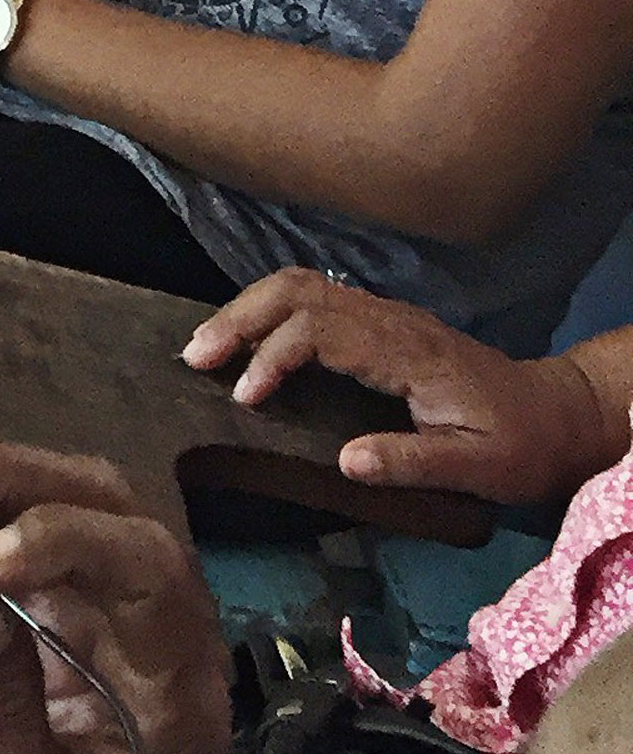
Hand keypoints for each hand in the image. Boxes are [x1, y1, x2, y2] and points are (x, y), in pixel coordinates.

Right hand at [182, 270, 617, 509]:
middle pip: (298, 290)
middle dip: (240, 316)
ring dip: (248, 308)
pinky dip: (270, 309)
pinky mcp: (382, 321)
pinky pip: (314, 296)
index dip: (274, 357)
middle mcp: (389, 319)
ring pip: (302, 284)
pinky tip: (250, 338)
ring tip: (207, 345)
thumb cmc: (517, 446)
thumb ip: (412, 462)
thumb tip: (343, 461)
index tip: (245, 397)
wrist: (557, 413)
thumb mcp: (478, 469)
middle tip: (195, 355)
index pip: (320, 330)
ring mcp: (385, 314)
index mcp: (407, 351)